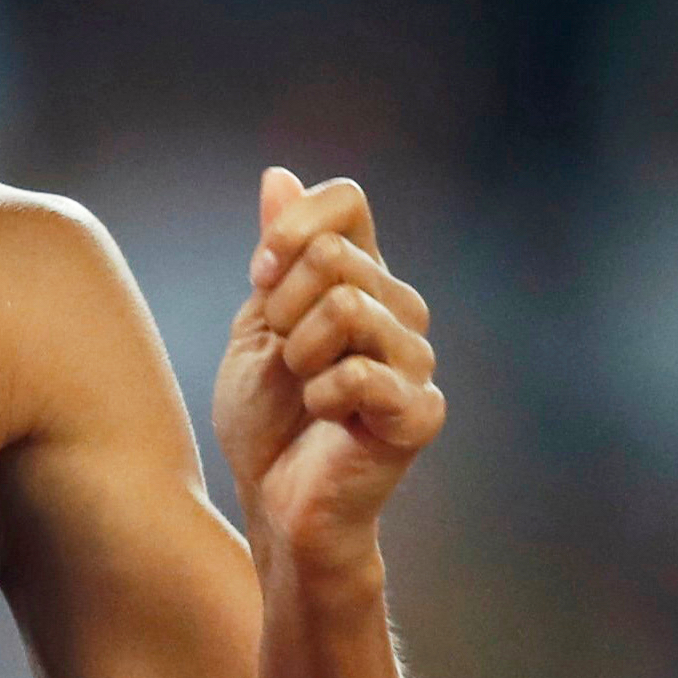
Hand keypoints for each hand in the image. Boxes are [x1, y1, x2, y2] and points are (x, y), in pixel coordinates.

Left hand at [214, 167, 443, 570]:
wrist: (278, 502)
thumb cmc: (268, 419)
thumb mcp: (257, 324)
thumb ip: (276, 255)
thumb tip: (278, 175)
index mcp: (363, 277)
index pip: (346, 201)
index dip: (292, 229)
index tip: (261, 278)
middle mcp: (400, 308)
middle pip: (333, 255)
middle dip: (281, 309)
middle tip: (284, 358)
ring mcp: (415, 359)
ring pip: (347, 308)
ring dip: (300, 355)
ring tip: (304, 389)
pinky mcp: (419, 412)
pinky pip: (359, 373)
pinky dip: (320, 397)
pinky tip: (326, 419)